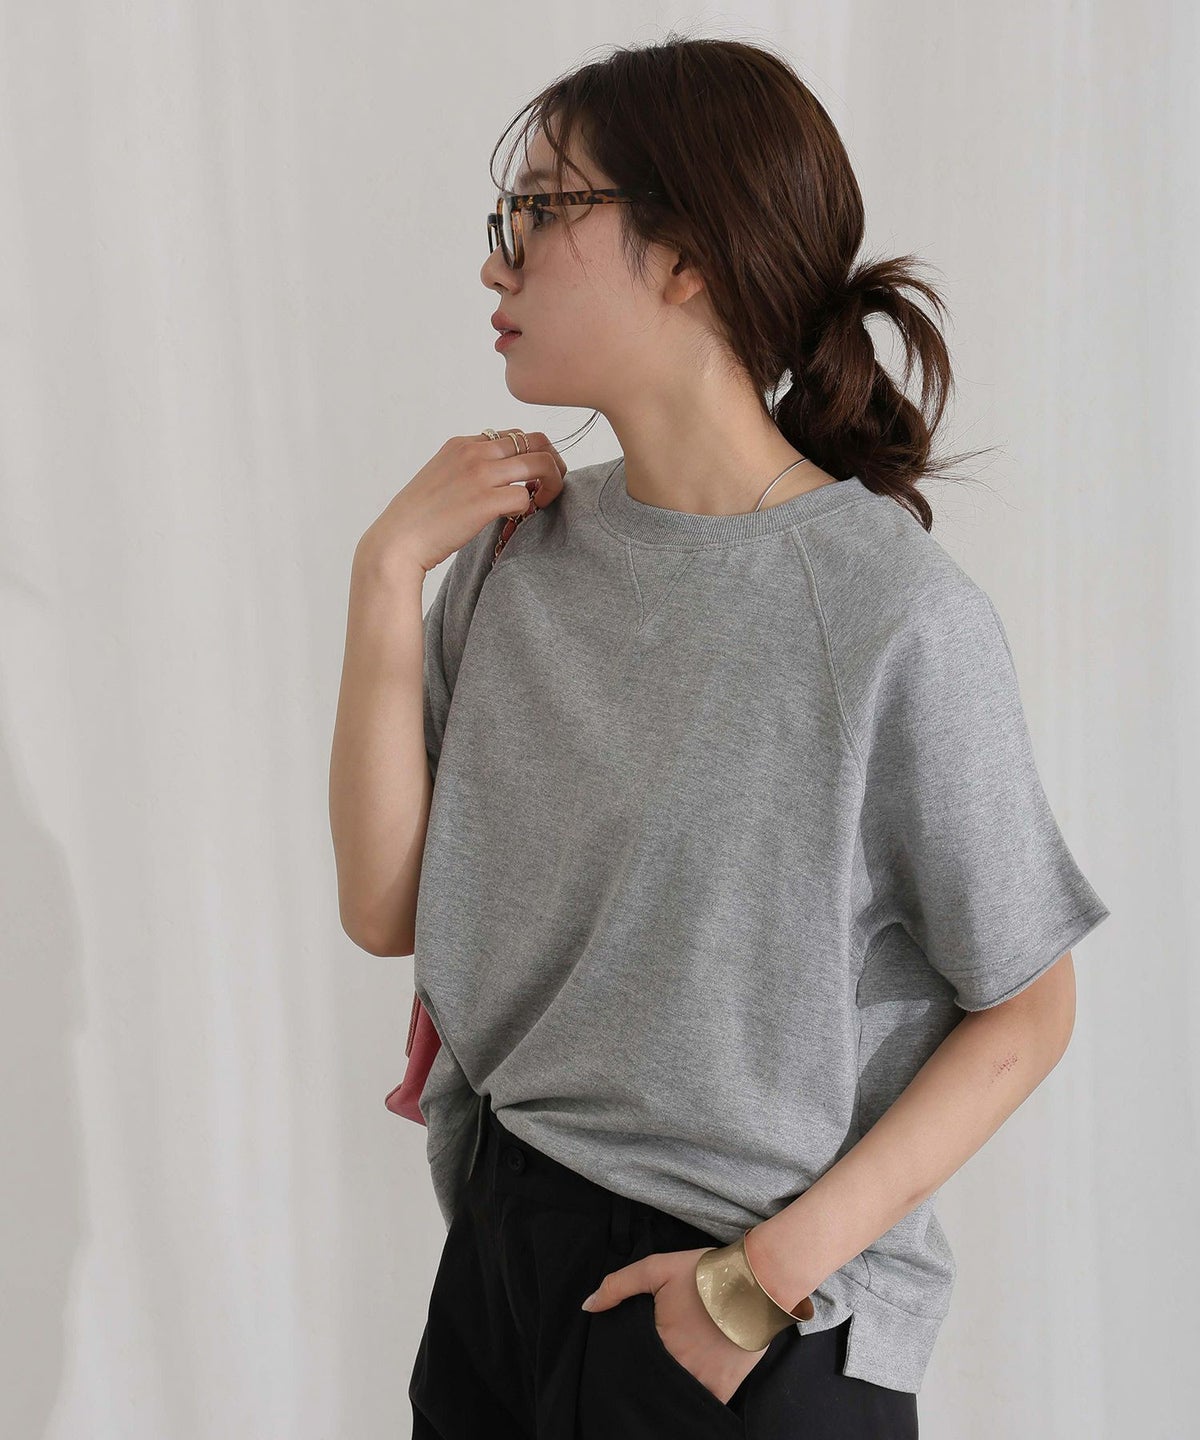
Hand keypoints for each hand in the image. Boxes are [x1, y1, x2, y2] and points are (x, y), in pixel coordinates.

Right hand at [358, 429, 566, 577]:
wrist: (396, 542)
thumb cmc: (418, 520)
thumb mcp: (442, 479)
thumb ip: (469, 471)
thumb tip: (500, 481)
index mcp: (461, 444)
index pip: (514, 435)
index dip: (530, 455)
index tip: (529, 478)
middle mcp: (472, 452)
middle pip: (536, 440)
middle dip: (553, 462)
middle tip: (550, 486)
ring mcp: (479, 474)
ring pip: (541, 463)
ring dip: (552, 483)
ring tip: (541, 503)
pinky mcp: (484, 501)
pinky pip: (526, 496)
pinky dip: (529, 509)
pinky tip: (515, 520)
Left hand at [581, 1247, 770, 1405]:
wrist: (757, 1282)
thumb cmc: (705, 1273)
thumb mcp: (657, 1268)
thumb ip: (619, 1285)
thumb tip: (588, 1306)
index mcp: (658, 1341)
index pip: (631, 1361)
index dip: (628, 1358)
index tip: (630, 1352)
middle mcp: (678, 1367)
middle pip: (651, 1380)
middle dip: (646, 1374)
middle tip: (650, 1361)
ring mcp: (702, 1382)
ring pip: (672, 1395)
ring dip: (666, 1387)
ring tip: (664, 1373)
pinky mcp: (723, 1389)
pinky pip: (700, 1406)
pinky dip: (689, 1400)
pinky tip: (684, 1387)